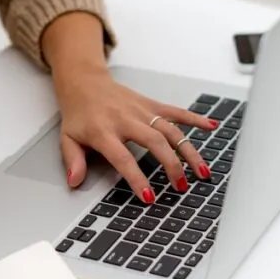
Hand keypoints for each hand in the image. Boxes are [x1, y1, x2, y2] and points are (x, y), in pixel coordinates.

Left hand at [53, 65, 218, 203]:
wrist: (84, 82)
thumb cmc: (78, 114)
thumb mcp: (68, 138)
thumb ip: (73, 161)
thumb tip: (74, 181)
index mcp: (104, 131)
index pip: (123, 157)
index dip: (137, 178)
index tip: (149, 196)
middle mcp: (126, 119)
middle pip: (155, 142)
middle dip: (171, 165)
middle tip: (181, 186)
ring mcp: (142, 110)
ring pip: (170, 130)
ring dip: (188, 150)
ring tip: (201, 171)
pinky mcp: (151, 104)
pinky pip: (176, 111)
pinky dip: (195, 119)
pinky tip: (211, 127)